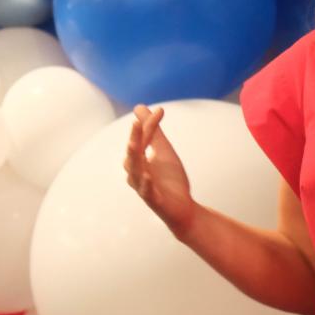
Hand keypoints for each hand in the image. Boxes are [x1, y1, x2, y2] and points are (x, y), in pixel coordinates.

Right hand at [123, 104, 196, 237]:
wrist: (182, 207)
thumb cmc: (169, 179)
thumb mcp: (163, 150)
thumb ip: (153, 130)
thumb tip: (139, 107)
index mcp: (138, 160)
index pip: (141, 139)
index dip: (149, 125)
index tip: (161, 111)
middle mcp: (137, 173)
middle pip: (133, 153)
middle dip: (136, 137)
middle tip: (138, 122)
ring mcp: (143, 187)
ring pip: (135, 172)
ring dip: (134, 157)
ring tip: (135, 143)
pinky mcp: (153, 200)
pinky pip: (147, 192)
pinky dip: (146, 185)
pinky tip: (149, 176)